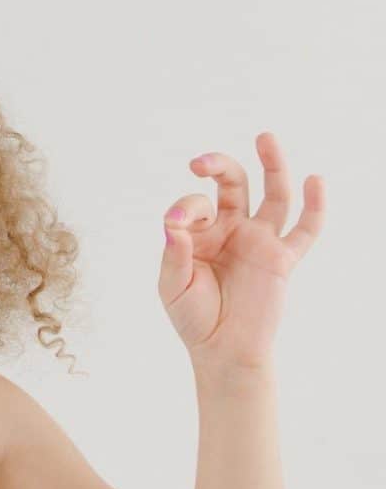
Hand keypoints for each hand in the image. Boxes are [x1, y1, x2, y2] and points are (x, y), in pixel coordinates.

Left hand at [158, 132, 325, 369]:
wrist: (222, 350)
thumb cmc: (193, 318)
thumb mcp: (172, 286)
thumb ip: (173, 254)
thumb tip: (172, 222)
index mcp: (200, 234)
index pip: (194, 205)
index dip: (185, 208)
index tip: (176, 224)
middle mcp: (231, 230)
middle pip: (233, 185)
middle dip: (219, 167)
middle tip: (201, 162)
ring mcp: (258, 241)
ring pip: (272, 195)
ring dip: (271, 165)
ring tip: (265, 137)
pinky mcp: (282, 258)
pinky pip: (305, 229)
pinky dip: (315, 206)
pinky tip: (316, 180)